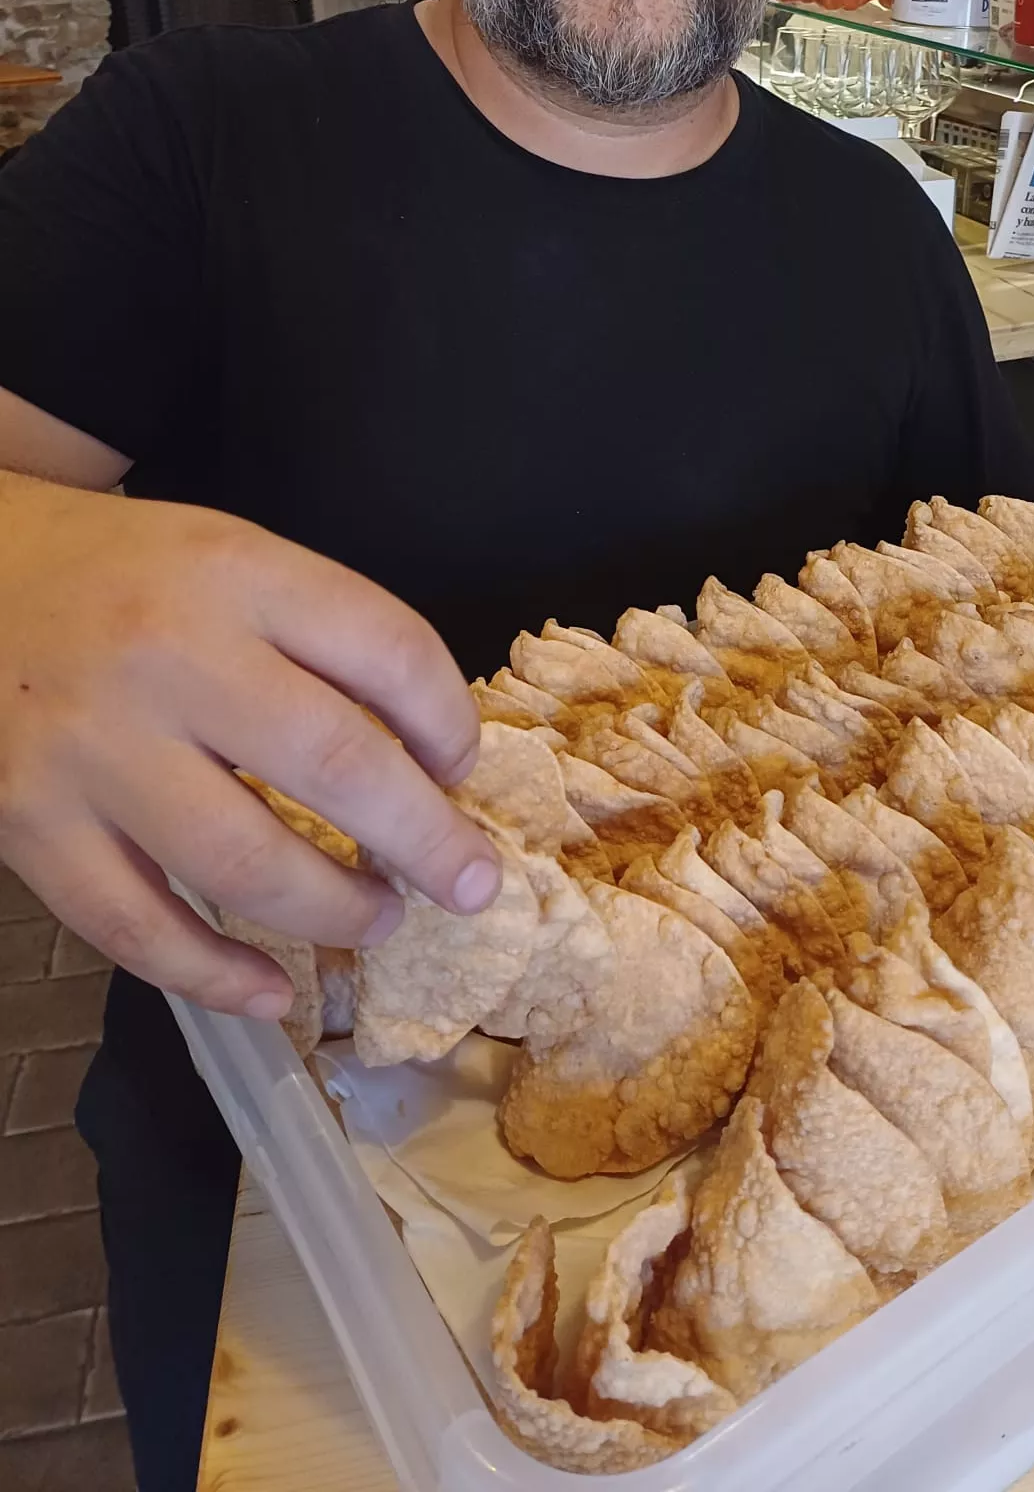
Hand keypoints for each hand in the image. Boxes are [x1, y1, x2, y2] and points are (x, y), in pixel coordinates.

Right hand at [0, 472, 492, 1018]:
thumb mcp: (234, 560)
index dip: (447, 722)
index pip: (388, 648)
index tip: (461, 768)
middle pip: (333, 762)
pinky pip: (135, 926)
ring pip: (241, 861)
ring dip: (332, 909)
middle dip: (425, 839)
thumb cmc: (127, 576)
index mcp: (237, 573)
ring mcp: (94, 747)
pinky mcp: (31, 824)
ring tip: (380, 918)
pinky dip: (213, 975)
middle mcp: (168, 654)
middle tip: (470, 883)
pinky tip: (271, 992)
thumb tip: (428, 759)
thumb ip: (325, 637)